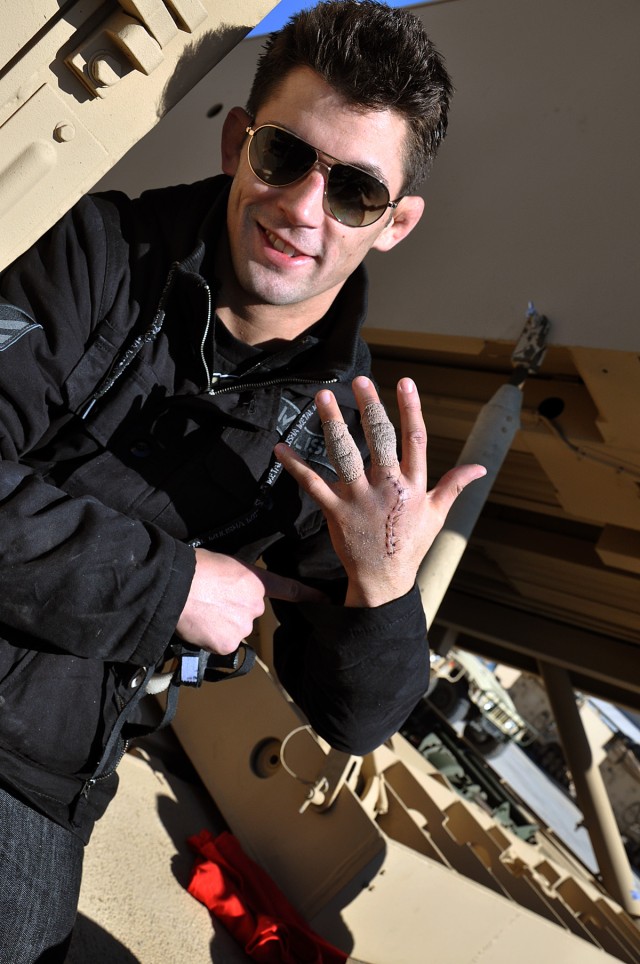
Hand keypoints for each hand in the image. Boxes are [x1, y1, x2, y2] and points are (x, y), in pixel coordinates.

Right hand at [176, 549, 324, 653]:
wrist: (177, 586)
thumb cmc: (195, 568)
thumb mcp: (224, 564)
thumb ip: (237, 580)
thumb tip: (231, 590)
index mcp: (255, 581)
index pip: (289, 588)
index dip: (309, 595)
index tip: (325, 600)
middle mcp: (255, 605)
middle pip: (247, 613)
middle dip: (232, 611)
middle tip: (210, 601)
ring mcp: (243, 626)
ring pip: (234, 630)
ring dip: (221, 626)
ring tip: (201, 611)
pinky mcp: (229, 644)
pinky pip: (222, 644)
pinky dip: (211, 638)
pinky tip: (199, 625)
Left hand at [275, 376, 485, 607]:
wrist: (384, 580)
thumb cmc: (410, 544)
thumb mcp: (437, 514)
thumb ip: (454, 485)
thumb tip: (480, 467)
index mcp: (413, 484)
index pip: (415, 439)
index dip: (411, 409)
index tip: (405, 382)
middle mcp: (388, 487)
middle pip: (380, 439)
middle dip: (371, 407)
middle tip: (360, 380)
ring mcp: (360, 498)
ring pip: (345, 454)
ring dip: (332, 424)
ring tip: (323, 396)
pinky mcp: (336, 511)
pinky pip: (313, 484)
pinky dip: (296, 466)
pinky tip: (281, 448)